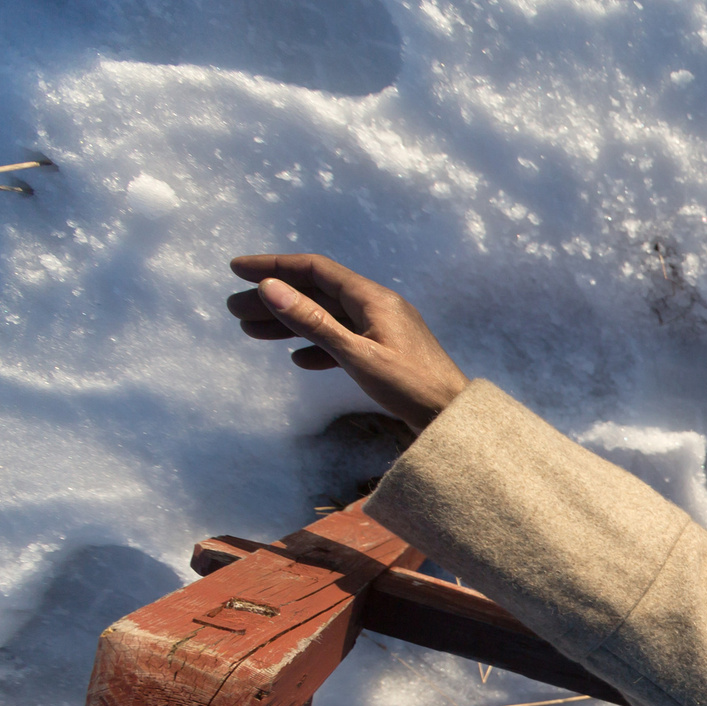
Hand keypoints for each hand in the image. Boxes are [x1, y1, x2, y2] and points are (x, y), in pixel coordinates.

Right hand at [226, 253, 466, 431]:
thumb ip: (312, 322)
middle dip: (275, 299)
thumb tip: (270, 287)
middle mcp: (378, 308)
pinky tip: (299, 359)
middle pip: (317, 293)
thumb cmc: (411, 387)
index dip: (274, 266)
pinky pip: (344, 342)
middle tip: (233, 310)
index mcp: (373, 299)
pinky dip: (318, 346)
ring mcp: (383, 330)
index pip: (315, 269)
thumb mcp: (356, 354)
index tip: (237, 270)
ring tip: (250, 332)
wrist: (454, 419)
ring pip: (327, 319)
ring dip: (290, 323)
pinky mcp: (387, 354)